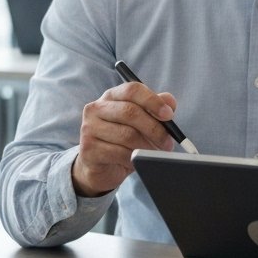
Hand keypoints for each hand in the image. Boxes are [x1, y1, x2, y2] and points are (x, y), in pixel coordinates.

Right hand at [71, 80, 177, 196]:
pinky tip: (138, 160)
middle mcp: (96, 108)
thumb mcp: (142, 121)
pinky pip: (119, 153)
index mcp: (112, 96)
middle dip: (154, 128)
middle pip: (130, 112)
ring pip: (126, 134)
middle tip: (168, 142)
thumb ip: (156, 108)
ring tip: (155, 153)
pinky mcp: (88, 148)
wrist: (102, 167)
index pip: (132, 89)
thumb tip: (170, 102)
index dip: (152, 100)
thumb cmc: (125, 139)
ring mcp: (89, 128)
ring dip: (146, 146)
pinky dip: (134, 158)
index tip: (169, 115)